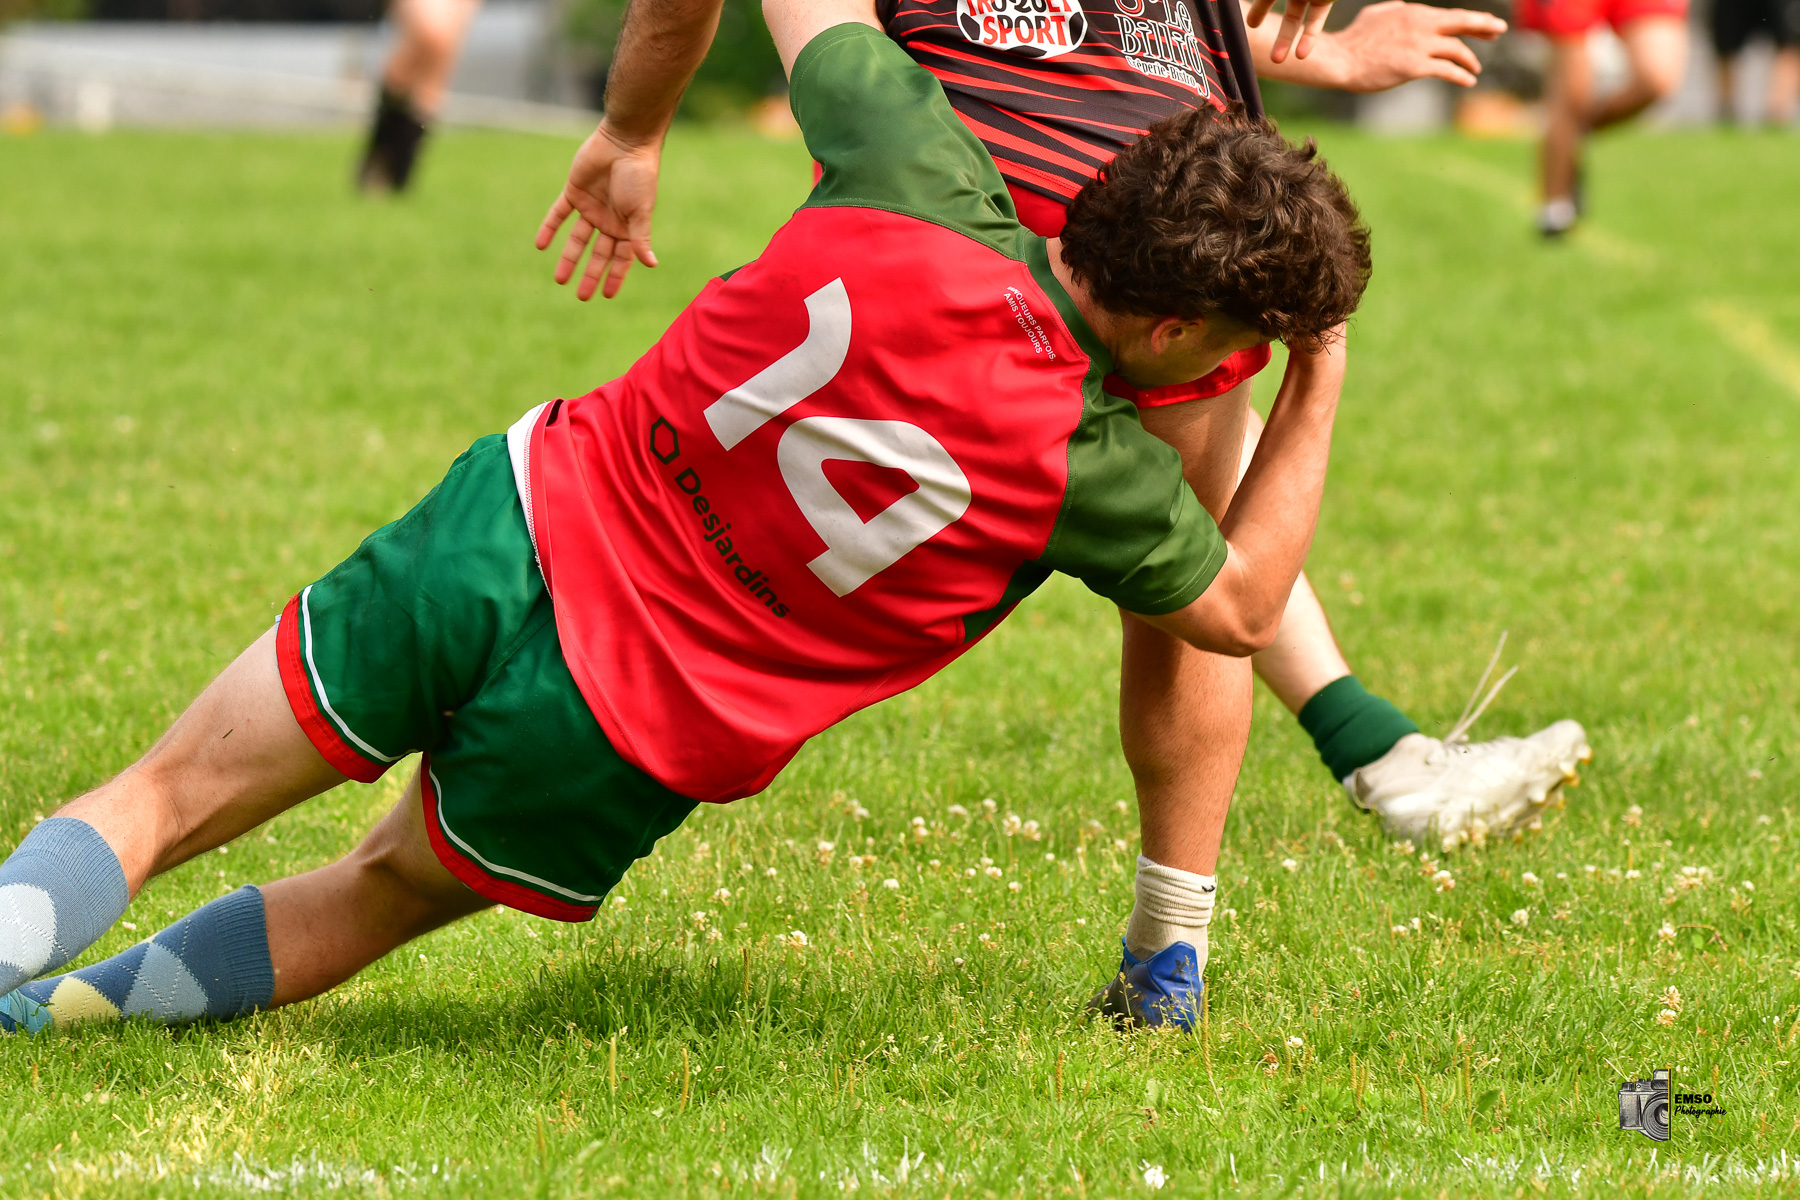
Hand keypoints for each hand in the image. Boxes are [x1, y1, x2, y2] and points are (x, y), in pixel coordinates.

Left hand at [535, 123, 664, 300]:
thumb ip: (641, 238)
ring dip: (569, 258)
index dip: (615, 277)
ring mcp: (591, 207)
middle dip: (590, 274)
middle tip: (581, 296)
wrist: (624, 142)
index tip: (607, 296)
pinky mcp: (574, 192)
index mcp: (628, 227)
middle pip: (598, 254)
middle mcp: (609, 220)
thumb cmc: (639, 176)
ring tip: (560, 280)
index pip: (621, 258)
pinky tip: (540, 246)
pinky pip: (559, 214)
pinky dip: (549, 229)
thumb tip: (652, 265)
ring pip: (578, 239)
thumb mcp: (641, 211)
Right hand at [1244, 0, 1334, 63]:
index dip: (1258, 9)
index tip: (1249, 25)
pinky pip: (1315, 20)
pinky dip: (1308, 37)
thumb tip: (1238, 9)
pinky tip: (1301, 55)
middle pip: (1275, 5)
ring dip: (1287, 40)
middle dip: (1266, 24)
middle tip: (1259, 51)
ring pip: (1295, 19)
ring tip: (1277, 60)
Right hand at [1328, 1, 1505, 90]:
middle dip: (1484, 26)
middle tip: (1499, 30)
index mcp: (1413, 12)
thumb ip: (1395, 9)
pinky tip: (1469, 81)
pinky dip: (1461, 75)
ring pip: (1457, 50)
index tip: (1486, 25)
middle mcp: (1421, 25)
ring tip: (1475, 69)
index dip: (1472, 20)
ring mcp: (1419, 45)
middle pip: (1462, 22)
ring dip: (1470, 60)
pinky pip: (1447, 70)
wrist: (1340, 60)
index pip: (1450, 15)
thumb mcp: (1377, 14)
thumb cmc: (1354, 40)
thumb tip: (1404, 6)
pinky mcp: (1415, 66)